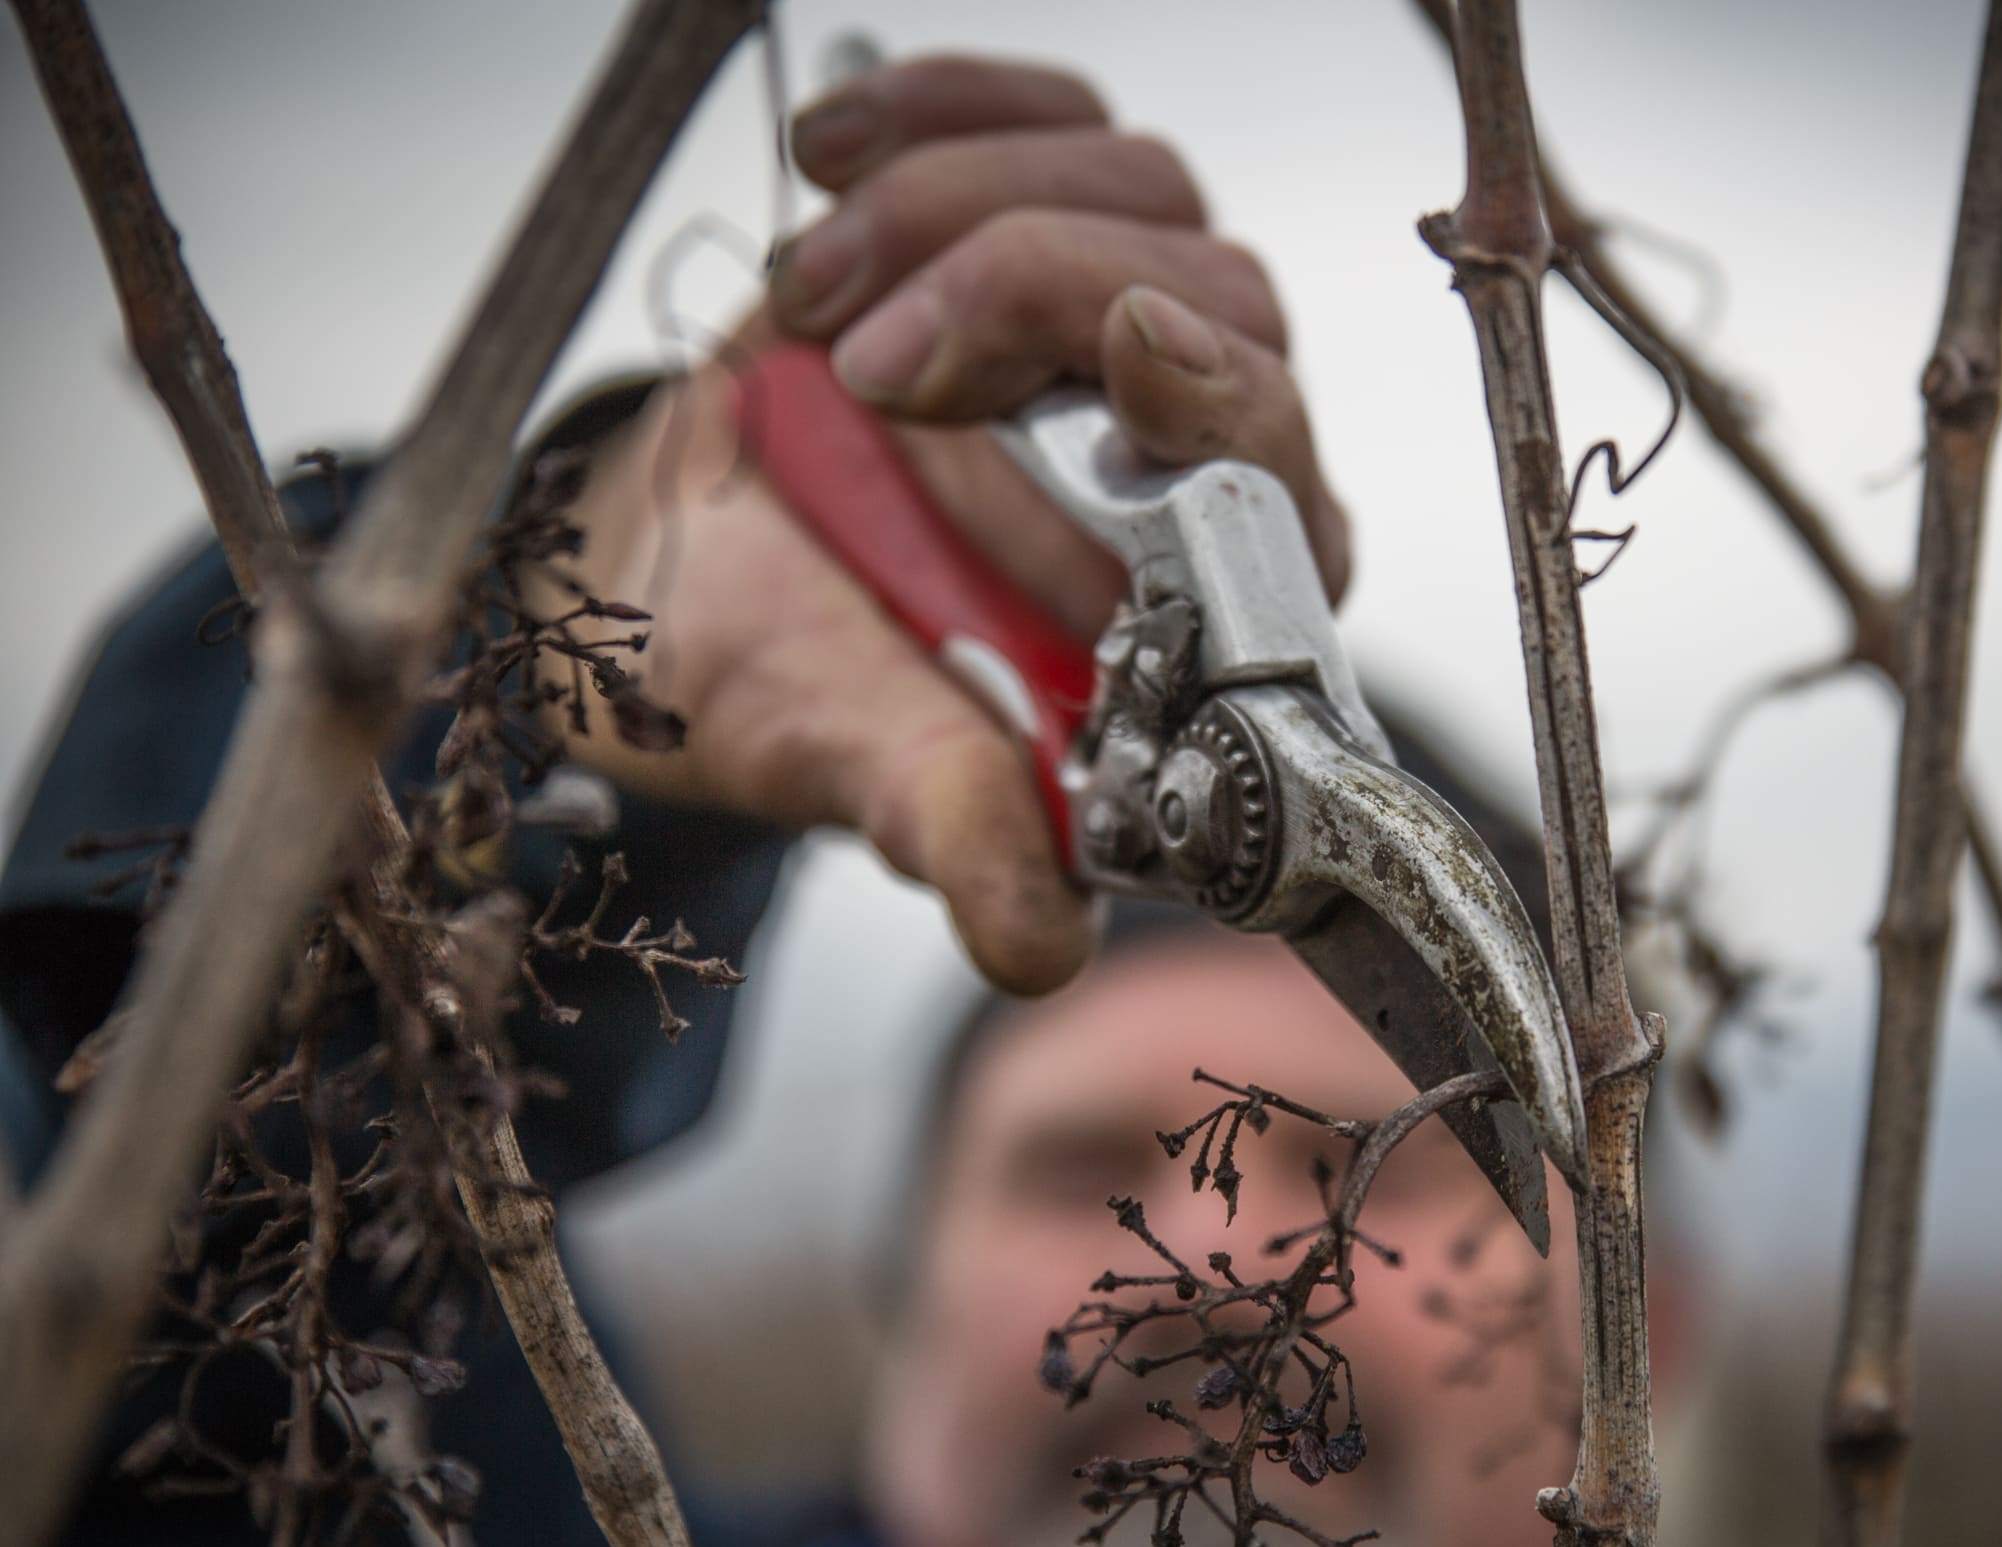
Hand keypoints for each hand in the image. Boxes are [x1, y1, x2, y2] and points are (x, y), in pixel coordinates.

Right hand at [545, 55, 1346, 993]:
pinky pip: (1041, 112)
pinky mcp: (1048, 206)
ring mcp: (1132, 309)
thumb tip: (1031, 943)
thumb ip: (956, 819)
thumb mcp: (862, 752)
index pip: (1279, 470)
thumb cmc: (801, 667)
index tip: (1125, 352)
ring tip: (810, 308)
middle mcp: (1204, 442)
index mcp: (1212, 594)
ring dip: (954, 216)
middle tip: (872, 373)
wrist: (686, 570)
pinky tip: (830, 157)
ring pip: (1130, 184)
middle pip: (1216, 295)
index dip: (1219, 404)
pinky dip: (935, 113)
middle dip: (1033, 306)